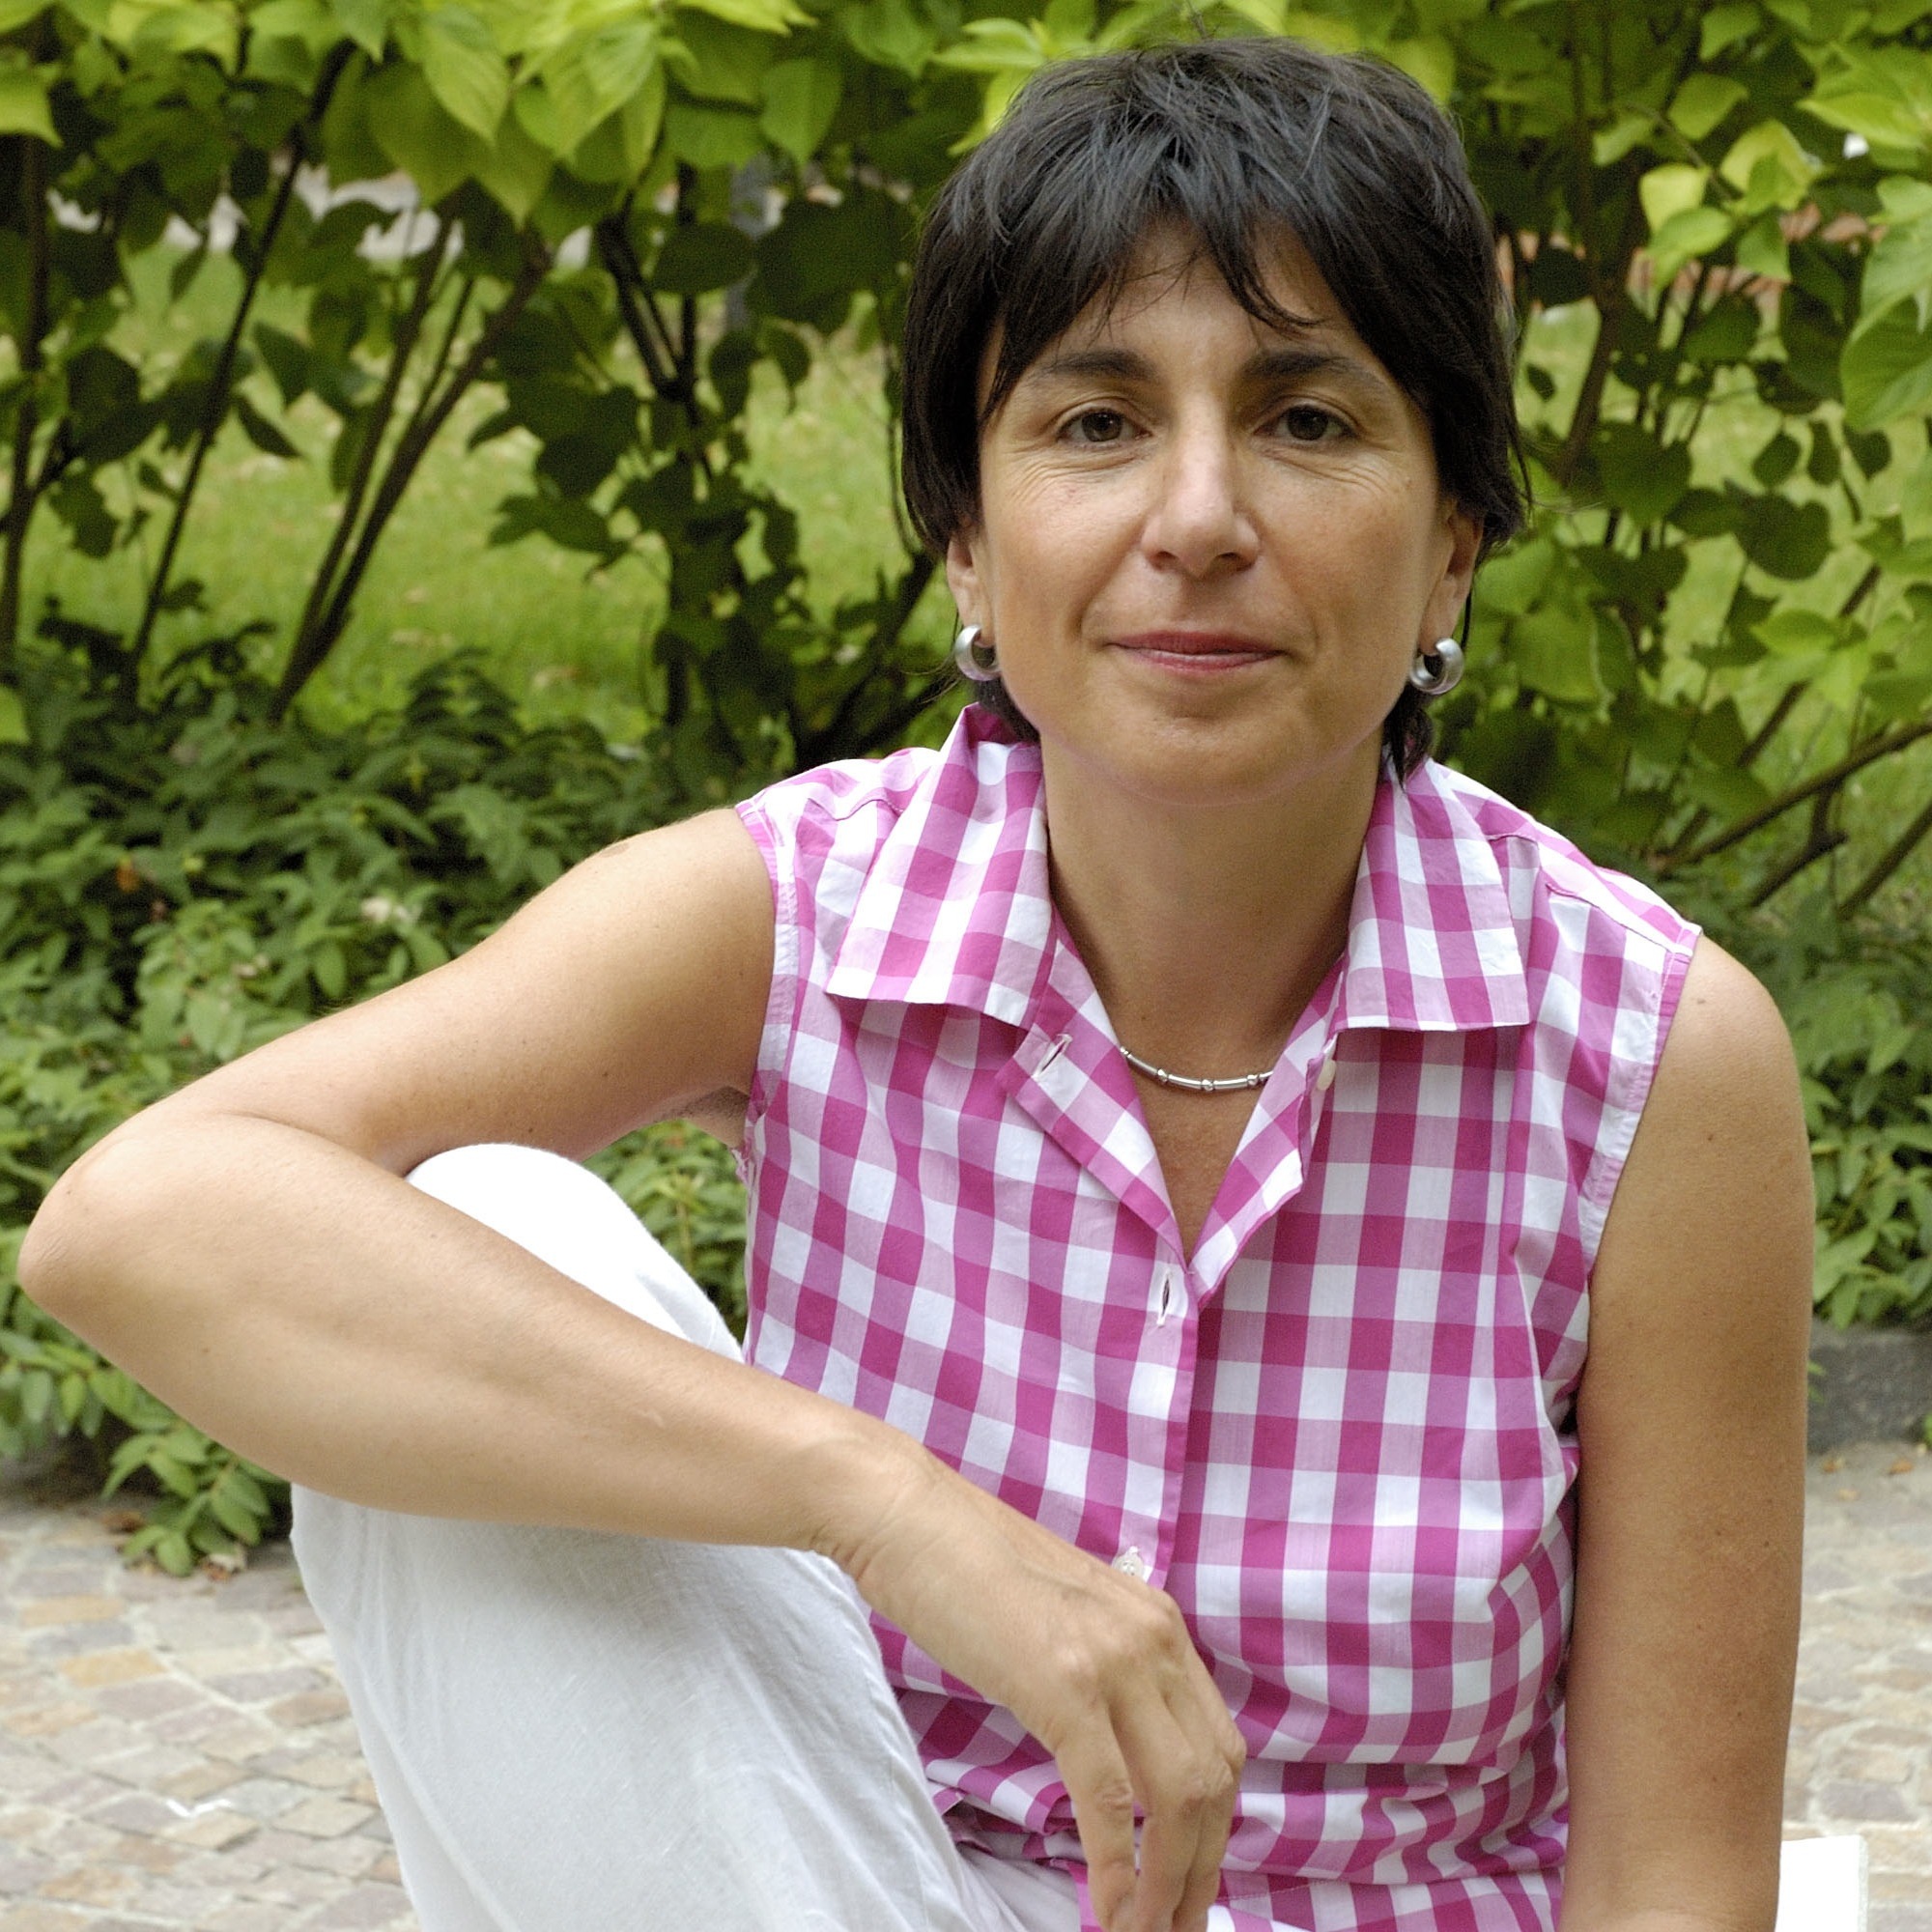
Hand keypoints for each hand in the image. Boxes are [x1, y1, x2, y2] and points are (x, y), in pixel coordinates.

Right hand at [829, 1441, 1245, 1931]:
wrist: (907, 1517)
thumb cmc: (967, 1567)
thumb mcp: (1065, 1616)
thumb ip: (1104, 1669)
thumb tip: (1116, 1745)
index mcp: (1158, 1623)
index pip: (1218, 1745)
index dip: (1214, 1828)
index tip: (1191, 1881)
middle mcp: (1153, 1637)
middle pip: (1213, 1779)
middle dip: (1202, 1869)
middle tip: (1179, 1927)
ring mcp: (1113, 1658)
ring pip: (1177, 1797)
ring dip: (1168, 1883)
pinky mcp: (1063, 1685)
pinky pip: (1108, 1798)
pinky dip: (1117, 1867)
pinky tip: (1109, 1911)